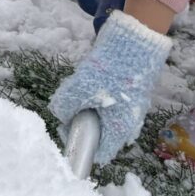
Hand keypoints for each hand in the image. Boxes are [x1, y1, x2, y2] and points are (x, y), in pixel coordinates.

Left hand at [49, 11, 172, 167]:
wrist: (135, 42)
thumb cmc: (110, 70)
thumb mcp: (80, 88)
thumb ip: (65, 106)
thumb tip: (59, 114)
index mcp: (119, 130)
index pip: (99, 153)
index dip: (80, 144)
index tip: (67, 126)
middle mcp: (129, 124)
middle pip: (100, 134)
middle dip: (82, 121)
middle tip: (72, 103)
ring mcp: (131, 109)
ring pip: (103, 116)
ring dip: (89, 105)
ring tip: (83, 86)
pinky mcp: (131, 94)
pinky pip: (109, 102)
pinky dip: (98, 94)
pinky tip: (94, 77)